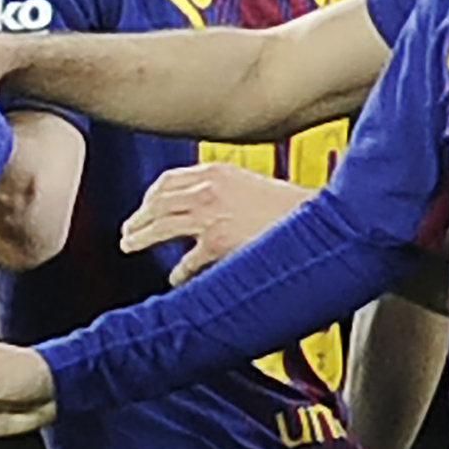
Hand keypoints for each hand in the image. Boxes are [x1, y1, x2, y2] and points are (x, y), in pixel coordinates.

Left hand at [120, 162, 307, 284]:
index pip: (168, 181)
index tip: (145, 207)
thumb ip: (223, 189)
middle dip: (138, 217)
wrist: (319, 218)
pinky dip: (178, 271)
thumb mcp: (251, 184)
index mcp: (216, 171)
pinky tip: (175, 277)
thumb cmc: (290, 206)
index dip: (151, 196)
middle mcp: (208, 188)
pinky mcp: (218, 242)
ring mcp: (210, 215)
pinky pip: (187, 260)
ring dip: (141, 237)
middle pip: (156, 202)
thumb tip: (202, 203)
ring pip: (160, 226)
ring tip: (131, 245)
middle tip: (129, 231)